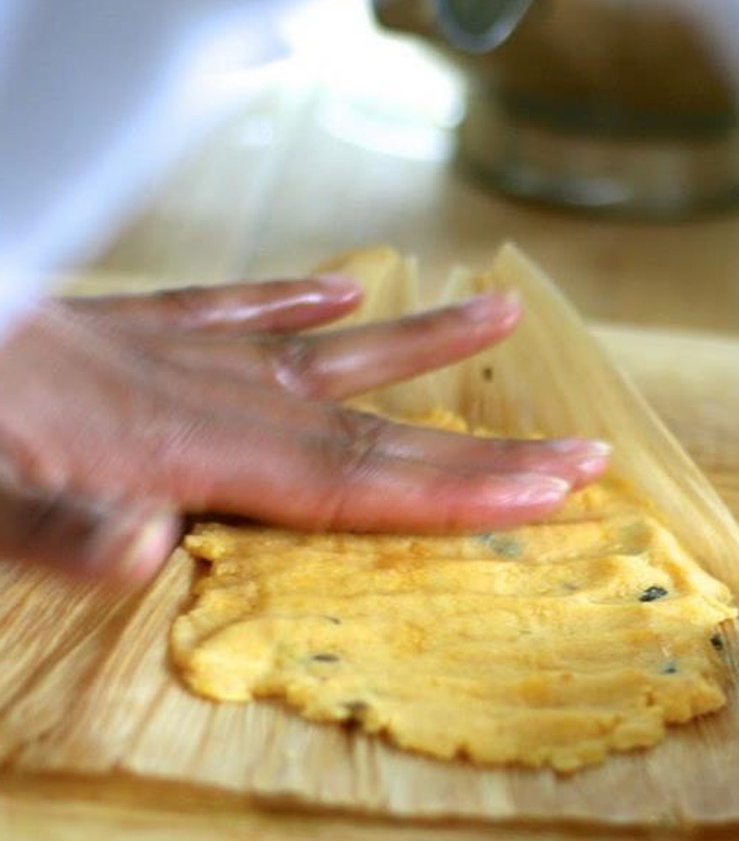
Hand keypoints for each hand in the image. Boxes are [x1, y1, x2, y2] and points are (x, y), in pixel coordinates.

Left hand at [0, 278, 609, 583]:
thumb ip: (52, 529)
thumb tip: (150, 551)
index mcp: (177, 451)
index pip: (349, 481)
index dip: (459, 490)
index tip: (555, 490)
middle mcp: (198, 397)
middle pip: (369, 429)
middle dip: (483, 449)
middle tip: (583, 450)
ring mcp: (167, 357)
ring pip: (320, 352)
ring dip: (418, 345)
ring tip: (500, 313)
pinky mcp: (124, 332)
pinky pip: (228, 312)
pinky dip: (293, 303)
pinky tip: (342, 289)